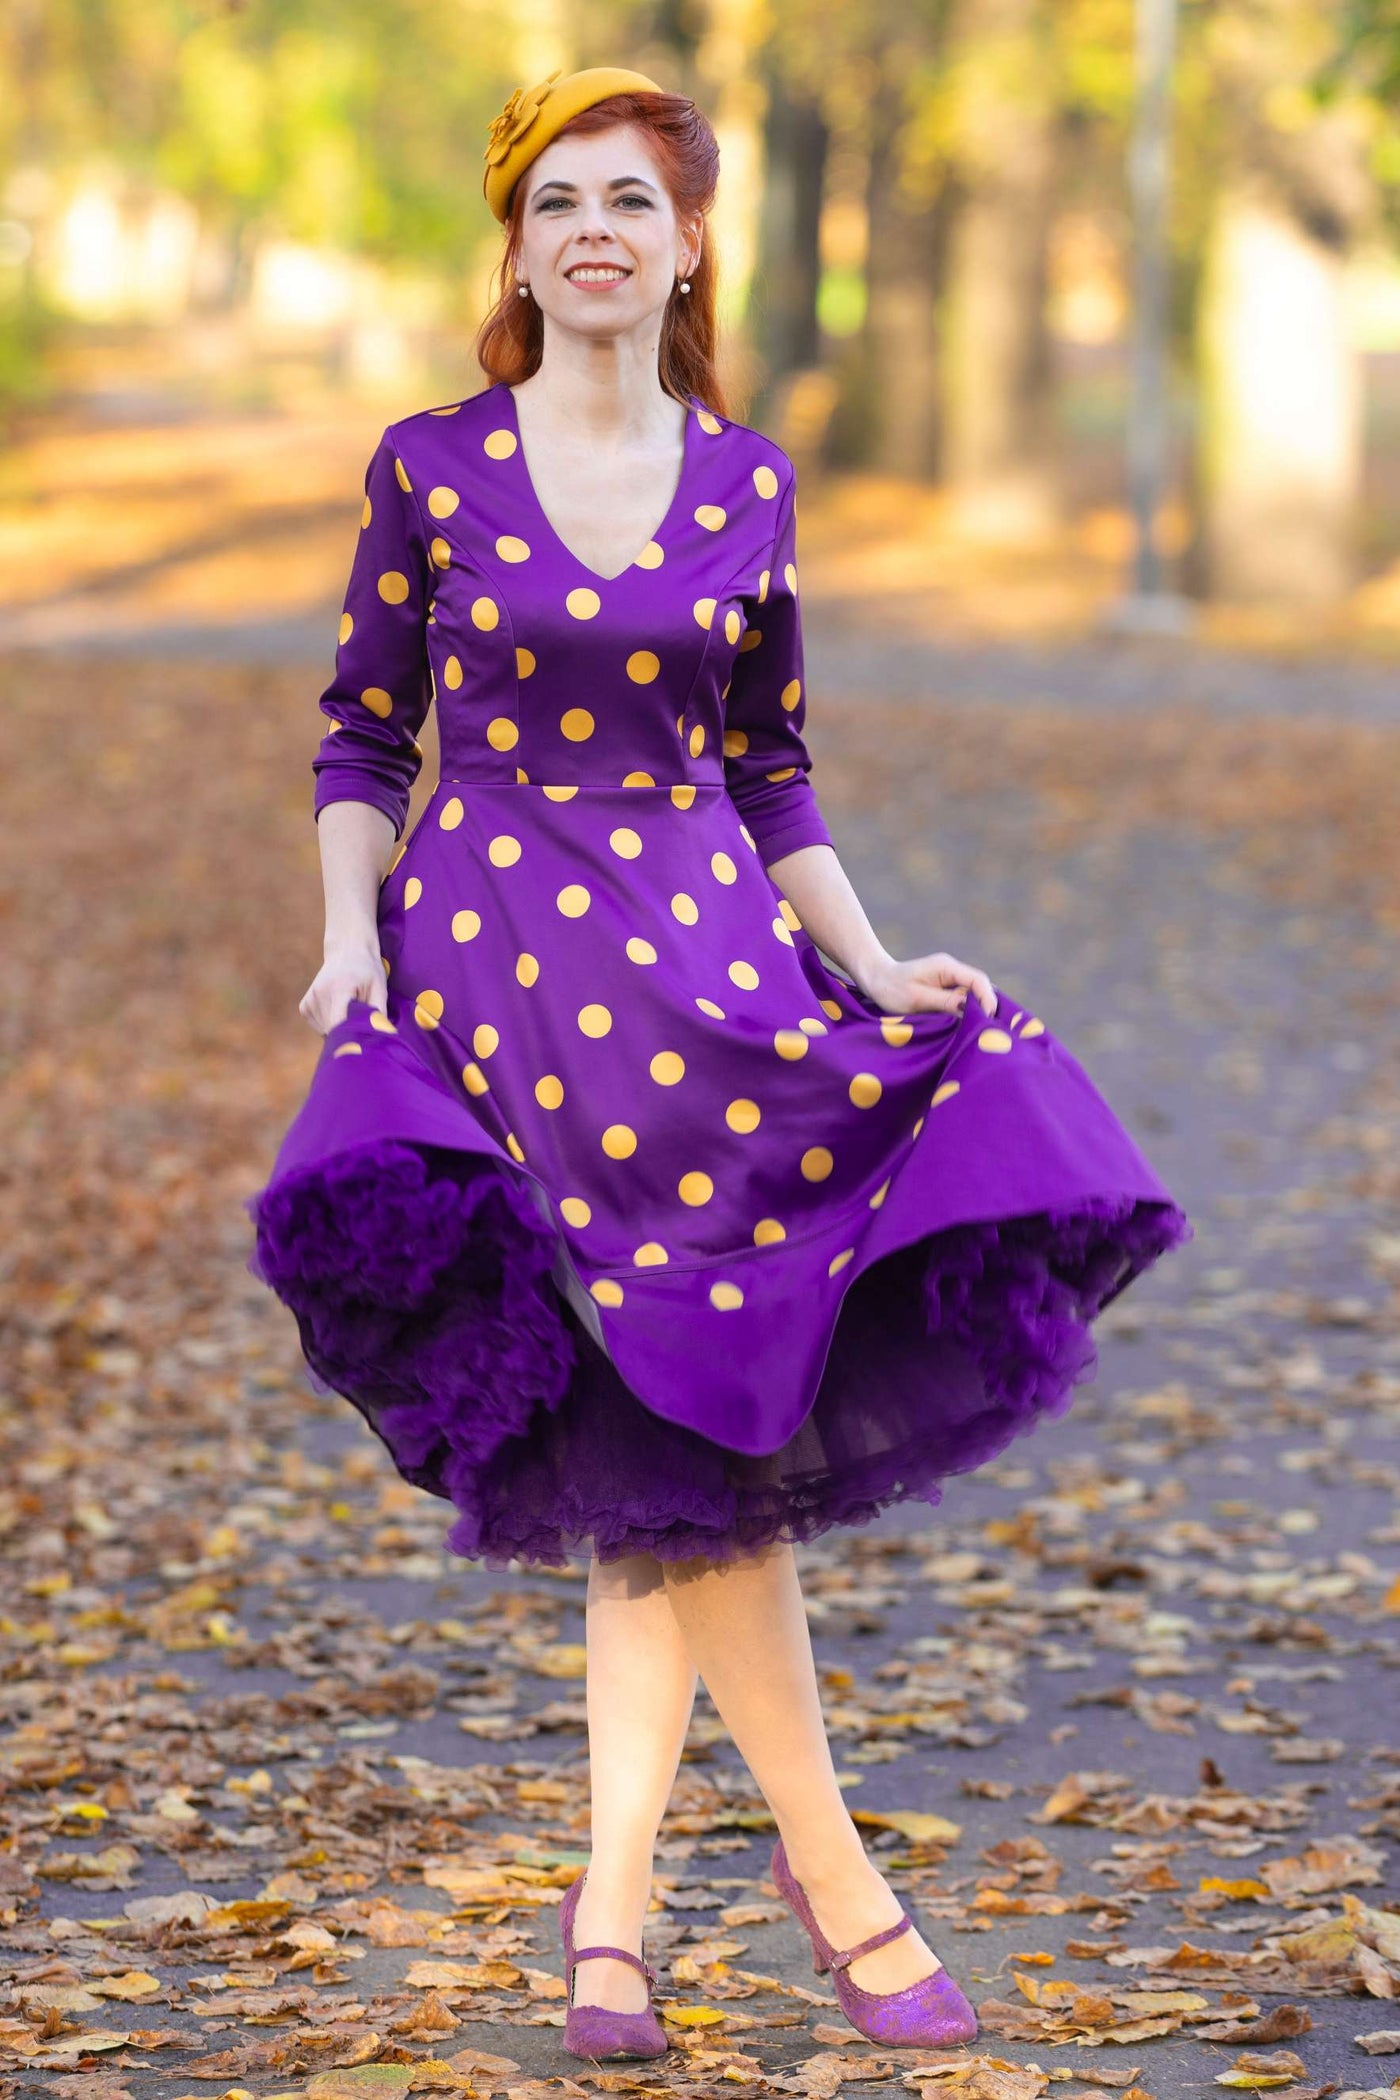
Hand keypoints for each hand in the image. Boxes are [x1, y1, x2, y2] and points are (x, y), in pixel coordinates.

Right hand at [299, 938, 387, 1035]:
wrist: (347, 951)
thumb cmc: (368, 971)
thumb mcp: (379, 988)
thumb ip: (378, 1013)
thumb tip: (381, 1037)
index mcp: (339, 989)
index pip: (338, 1024)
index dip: (349, 1037)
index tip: (360, 1041)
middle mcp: (320, 994)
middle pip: (332, 1030)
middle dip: (346, 1032)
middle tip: (359, 1019)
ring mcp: (309, 1000)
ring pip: (325, 1031)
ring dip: (338, 1028)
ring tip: (348, 1009)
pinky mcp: (304, 1006)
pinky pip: (318, 1026)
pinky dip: (329, 1024)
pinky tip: (337, 1009)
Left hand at [856, 950, 996, 1018]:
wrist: (874, 980)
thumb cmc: (891, 989)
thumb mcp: (917, 998)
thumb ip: (944, 1001)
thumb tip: (970, 1008)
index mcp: (946, 967)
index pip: (978, 981)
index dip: (987, 1000)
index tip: (986, 1021)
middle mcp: (952, 970)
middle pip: (980, 988)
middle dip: (985, 1007)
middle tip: (983, 1030)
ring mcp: (949, 979)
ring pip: (973, 995)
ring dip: (975, 1011)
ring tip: (975, 1030)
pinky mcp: (944, 988)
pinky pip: (962, 999)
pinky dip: (965, 1012)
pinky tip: (963, 1026)